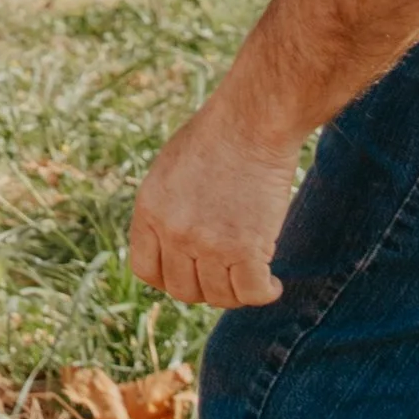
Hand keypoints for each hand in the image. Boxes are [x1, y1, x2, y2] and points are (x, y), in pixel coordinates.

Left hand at [127, 85, 298, 308]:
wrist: (250, 121)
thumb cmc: (216, 136)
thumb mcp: (171, 170)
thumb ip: (166, 210)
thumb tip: (173, 249)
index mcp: (149, 209)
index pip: (146, 270)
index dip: (169, 277)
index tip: (191, 272)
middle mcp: (173, 231)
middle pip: (183, 290)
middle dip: (205, 286)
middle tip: (226, 272)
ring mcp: (208, 243)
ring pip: (219, 297)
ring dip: (236, 291)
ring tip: (251, 272)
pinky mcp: (246, 249)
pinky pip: (252, 294)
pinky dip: (265, 292)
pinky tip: (272, 282)